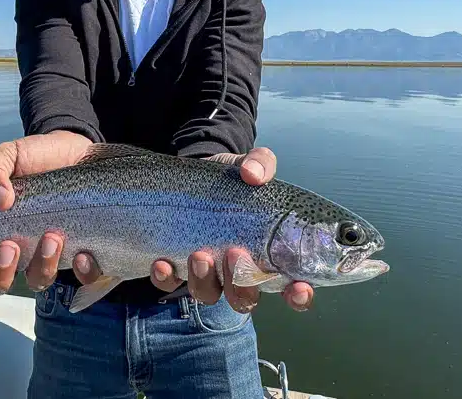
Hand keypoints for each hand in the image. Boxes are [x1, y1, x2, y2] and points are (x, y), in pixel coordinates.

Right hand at [0, 131, 93, 294]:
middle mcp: (17, 250)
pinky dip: (83, 271)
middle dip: (0, 271)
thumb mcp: (8, 156)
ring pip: (37, 280)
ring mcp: (48, 255)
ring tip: (51, 237)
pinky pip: (84, 277)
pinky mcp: (81, 254)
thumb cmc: (37, 157)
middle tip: (9, 246)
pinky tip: (83, 253)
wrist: (78, 150)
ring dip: (41, 266)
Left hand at [148, 147, 315, 312]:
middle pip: (246, 298)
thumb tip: (254, 175)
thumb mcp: (250, 165)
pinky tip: (162, 263)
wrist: (194, 176)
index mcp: (269, 255)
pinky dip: (166, 278)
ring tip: (199, 253)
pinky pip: (170, 285)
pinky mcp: (176, 268)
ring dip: (205, 280)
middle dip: (242, 285)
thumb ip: (260, 164)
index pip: (293, 289)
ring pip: (209, 294)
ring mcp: (207, 274)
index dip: (299, 295)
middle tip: (235, 253)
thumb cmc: (234, 178)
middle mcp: (238, 272)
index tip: (298, 288)